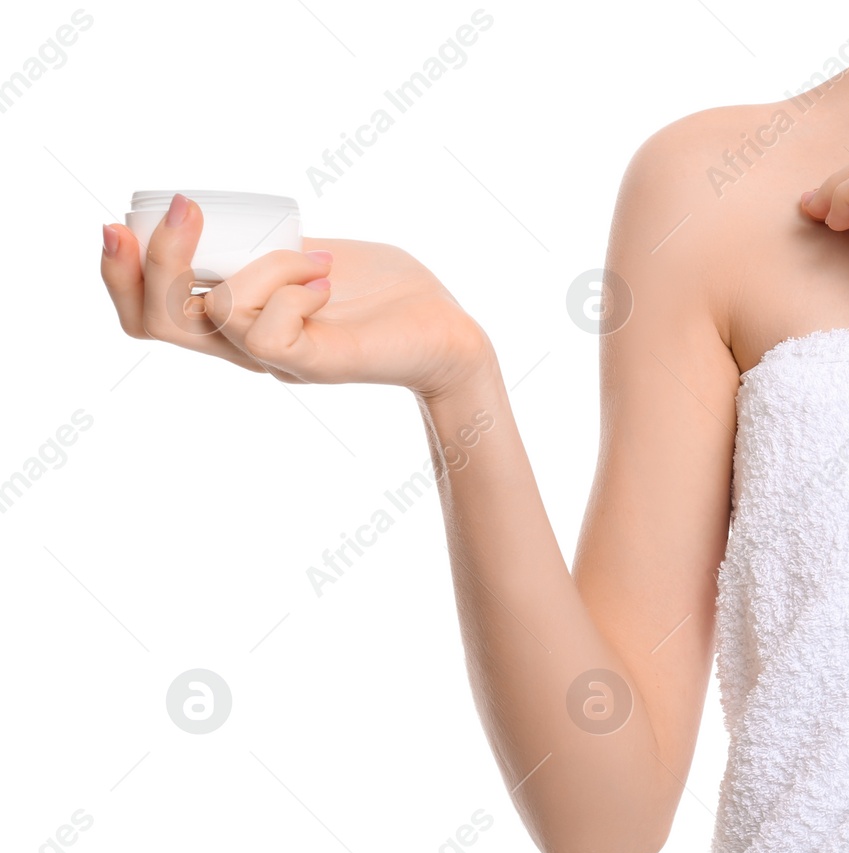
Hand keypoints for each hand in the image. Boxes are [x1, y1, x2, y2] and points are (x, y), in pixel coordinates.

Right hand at [100, 193, 492, 397]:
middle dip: (152, 261)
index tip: (115, 222)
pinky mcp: (315, 364)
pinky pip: (268, 331)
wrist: (451, 334)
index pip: (148, 311)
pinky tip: (327, 281)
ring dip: (266, 265)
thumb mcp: (310, 256)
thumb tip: (222, 213)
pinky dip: (291, 289)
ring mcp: (279, 359)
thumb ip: (269, 246)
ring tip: (318, 259)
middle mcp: (246, 346)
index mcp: (236, 319)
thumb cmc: (388, 294)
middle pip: (155, 322)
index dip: (118, 273)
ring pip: (220, 312)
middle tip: (185, 210)